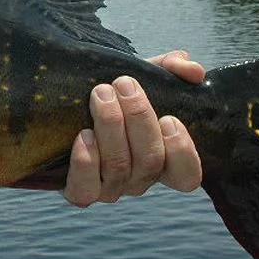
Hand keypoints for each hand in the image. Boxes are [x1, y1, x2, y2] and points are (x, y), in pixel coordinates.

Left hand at [61, 50, 204, 206]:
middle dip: (138, 118)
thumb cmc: (115, 93)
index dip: (182, 151)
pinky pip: (85, 189)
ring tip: (100, 94)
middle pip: (150, 161)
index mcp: (163, 158)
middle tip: (123, 83)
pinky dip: (86, 163)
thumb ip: (173, 68)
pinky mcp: (80, 190)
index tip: (169, 118)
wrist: (64, 104)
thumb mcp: (146, 75)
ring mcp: (111, 188)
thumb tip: (194, 70)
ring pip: (119, 168)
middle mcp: (140, 178)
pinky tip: (83, 135)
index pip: (187, 174)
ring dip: (111, 127)